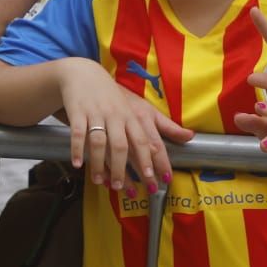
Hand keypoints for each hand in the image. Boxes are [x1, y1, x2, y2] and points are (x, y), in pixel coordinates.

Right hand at [59, 59, 192, 193]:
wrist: (86, 75)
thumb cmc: (117, 98)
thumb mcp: (142, 109)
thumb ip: (164, 126)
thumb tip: (189, 137)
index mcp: (134, 116)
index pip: (147, 142)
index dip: (154, 162)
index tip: (161, 180)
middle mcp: (117, 116)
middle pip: (122, 146)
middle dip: (125, 169)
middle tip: (130, 191)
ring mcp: (97, 114)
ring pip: (99, 142)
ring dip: (100, 165)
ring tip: (104, 183)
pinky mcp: (78, 112)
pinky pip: (77, 133)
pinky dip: (78, 150)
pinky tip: (78, 164)